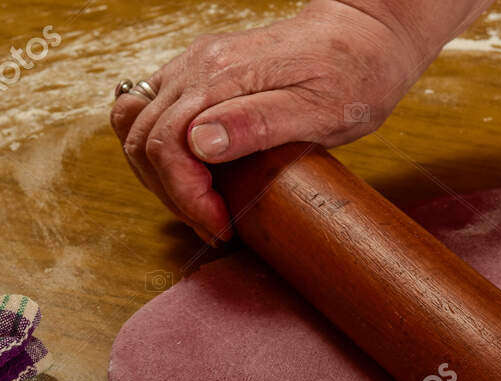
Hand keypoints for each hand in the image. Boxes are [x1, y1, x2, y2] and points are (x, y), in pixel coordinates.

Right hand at [109, 1, 430, 243]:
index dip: (186, 196)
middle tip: (213, 223)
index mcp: (221, 75)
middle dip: (171, 193)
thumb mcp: (319, 109)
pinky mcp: (199, 75)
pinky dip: (160, 154)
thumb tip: (199, 142)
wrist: (364, 34)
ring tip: (201, 206)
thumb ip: (257, 123)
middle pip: (143, 138)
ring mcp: (193, 67)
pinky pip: (152, 114)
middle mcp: (196, 66)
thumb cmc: (353, 73)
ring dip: (158, 176)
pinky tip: (195, 177)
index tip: (219, 226)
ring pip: (136, 126)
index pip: (167, 144)